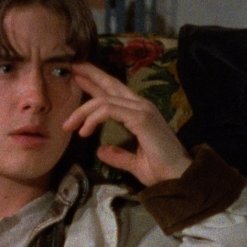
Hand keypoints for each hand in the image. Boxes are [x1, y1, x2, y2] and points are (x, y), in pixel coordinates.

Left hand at [63, 62, 192, 185]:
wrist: (179, 178)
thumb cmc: (160, 171)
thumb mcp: (134, 162)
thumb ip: (118, 155)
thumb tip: (100, 151)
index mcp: (140, 113)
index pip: (114, 93)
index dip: (96, 83)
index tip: (78, 77)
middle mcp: (141, 106)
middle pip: (111, 84)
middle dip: (91, 75)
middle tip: (72, 68)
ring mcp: (142, 110)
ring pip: (104, 100)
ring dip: (82, 111)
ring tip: (68, 125)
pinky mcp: (140, 118)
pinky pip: (109, 111)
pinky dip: (93, 119)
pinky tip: (84, 132)